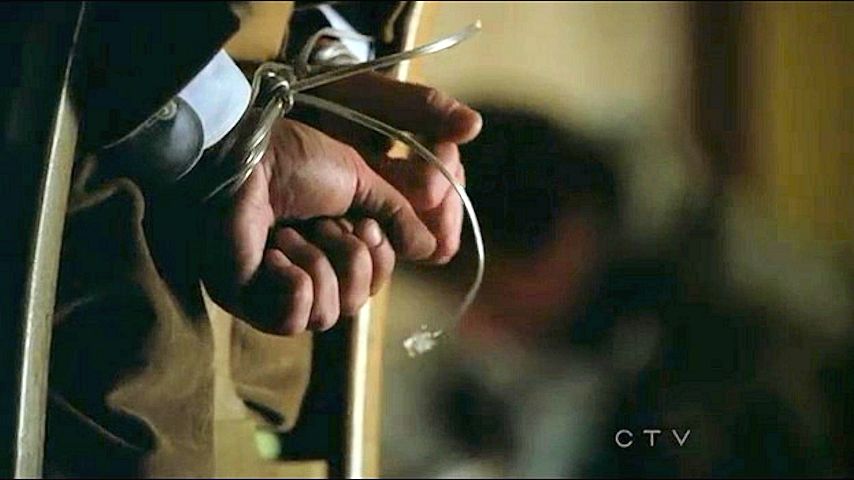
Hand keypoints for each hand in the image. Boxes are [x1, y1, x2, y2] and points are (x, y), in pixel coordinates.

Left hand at [201, 75, 480, 334]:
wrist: (244, 152)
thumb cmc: (293, 158)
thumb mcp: (361, 182)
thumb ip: (397, 216)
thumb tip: (430, 250)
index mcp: (327, 244)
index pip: (372, 283)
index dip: (378, 260)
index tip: (365, 225)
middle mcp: (302, 270)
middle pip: (356, 304)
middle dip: (350, 261)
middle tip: (324, 225)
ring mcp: (271, 288)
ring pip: (327, 316)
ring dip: (317, 264)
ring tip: (289, 233)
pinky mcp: (244, 298)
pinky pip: (291, 321)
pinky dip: (294, 284)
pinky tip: (274, 253)